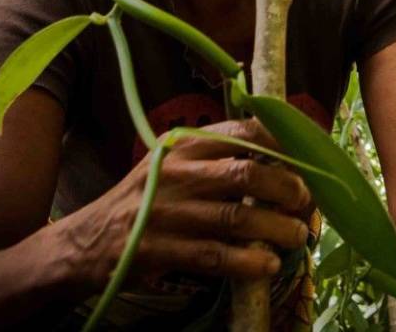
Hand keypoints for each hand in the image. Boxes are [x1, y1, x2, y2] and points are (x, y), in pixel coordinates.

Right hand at [61, 118, 312, 289]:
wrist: (83, 242)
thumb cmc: (145, 200)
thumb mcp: (174, 165)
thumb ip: (219, 156)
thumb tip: (286, 159)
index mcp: (184, 146)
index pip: (244, 131)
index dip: (285, 142)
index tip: (312, 156)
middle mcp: (175, 173)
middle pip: (246, 173)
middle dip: (286, 187)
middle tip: (306, 202)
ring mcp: (165, 212)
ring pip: (235, 217)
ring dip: (276, 228)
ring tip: (299, 236)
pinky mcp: (156, 250)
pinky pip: (213, 255)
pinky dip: (247, 261)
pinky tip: (268, 264)